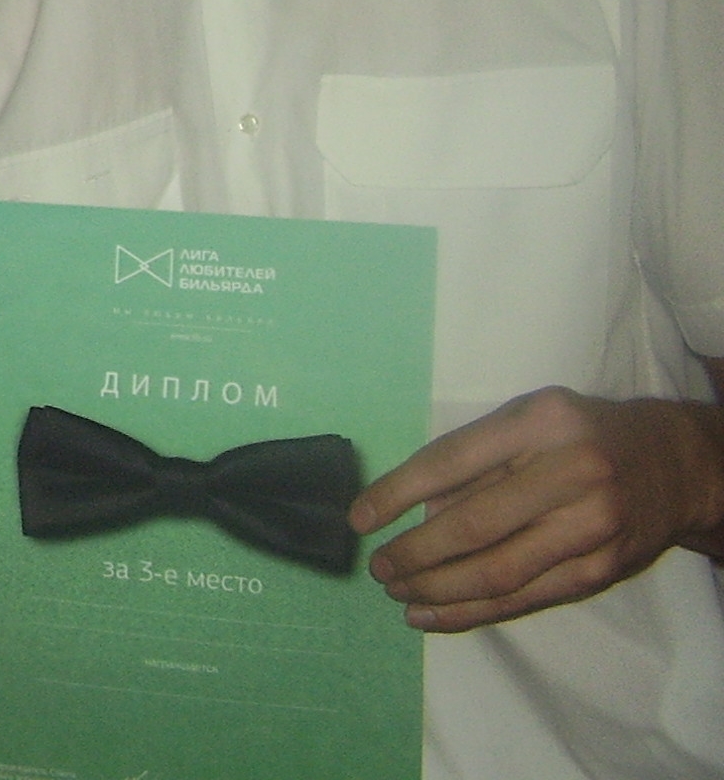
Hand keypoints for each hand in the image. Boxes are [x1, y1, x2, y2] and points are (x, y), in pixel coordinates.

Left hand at [351, 386, 723, 632]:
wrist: (673, 465)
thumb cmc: (579, 435)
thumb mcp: (526, 420)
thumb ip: (474, 461)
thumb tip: (416, 514)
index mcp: (540, 422)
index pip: (450, 461)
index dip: (397, 493)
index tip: (359, 520)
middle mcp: (572, 472)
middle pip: (473, 525)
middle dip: (414, 554)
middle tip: (378, 568)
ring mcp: (592, 527)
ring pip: (498, 572)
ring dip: (437, 590)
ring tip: (397, 595)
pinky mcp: (601, 570)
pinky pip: (526, 598)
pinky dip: (474, 611)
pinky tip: (435, 613)